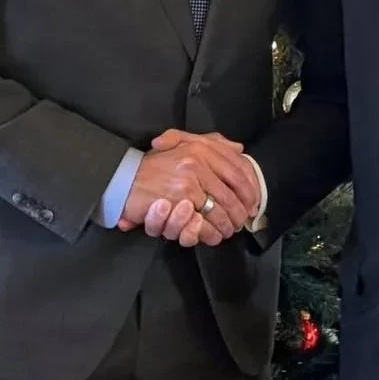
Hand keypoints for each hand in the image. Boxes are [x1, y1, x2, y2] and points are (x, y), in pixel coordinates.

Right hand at [116, 131, 257, 242]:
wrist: (125, 178)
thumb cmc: (155, 164)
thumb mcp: (183, 144)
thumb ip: (212, 144)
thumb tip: (239, 148)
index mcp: (202, 147)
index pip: (237, 170)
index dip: (250, 189)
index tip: (253, 203)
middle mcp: (199, 160)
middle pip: (232, 192)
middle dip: (240, 211)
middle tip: (243, 222)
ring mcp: (191, 179)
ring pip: (221, 208)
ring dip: (227, 224)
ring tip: (228, 231)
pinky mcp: (182, 197)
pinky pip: (205, 219)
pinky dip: (212, 231)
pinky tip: (213, 235)